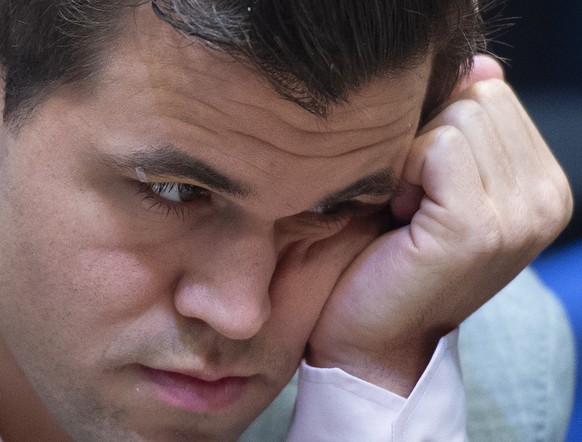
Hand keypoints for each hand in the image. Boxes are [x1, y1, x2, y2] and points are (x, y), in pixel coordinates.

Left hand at [307, 55, 572, 395]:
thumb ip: (466, 124)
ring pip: (457, 115)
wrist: (374, 337)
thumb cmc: (395, 257)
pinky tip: (398, 214)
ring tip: (406, 209)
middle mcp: (546, 198)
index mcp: (543, 185)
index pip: (493, 93)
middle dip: (427, 139)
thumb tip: (482, 63)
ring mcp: (519, 214)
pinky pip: (435, 146)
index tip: (422, 185)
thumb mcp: (439, 182)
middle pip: (478, 97)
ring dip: (413, 158)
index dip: (439, 127)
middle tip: (411, 199)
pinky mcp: (476, 227)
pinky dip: (403, 172)